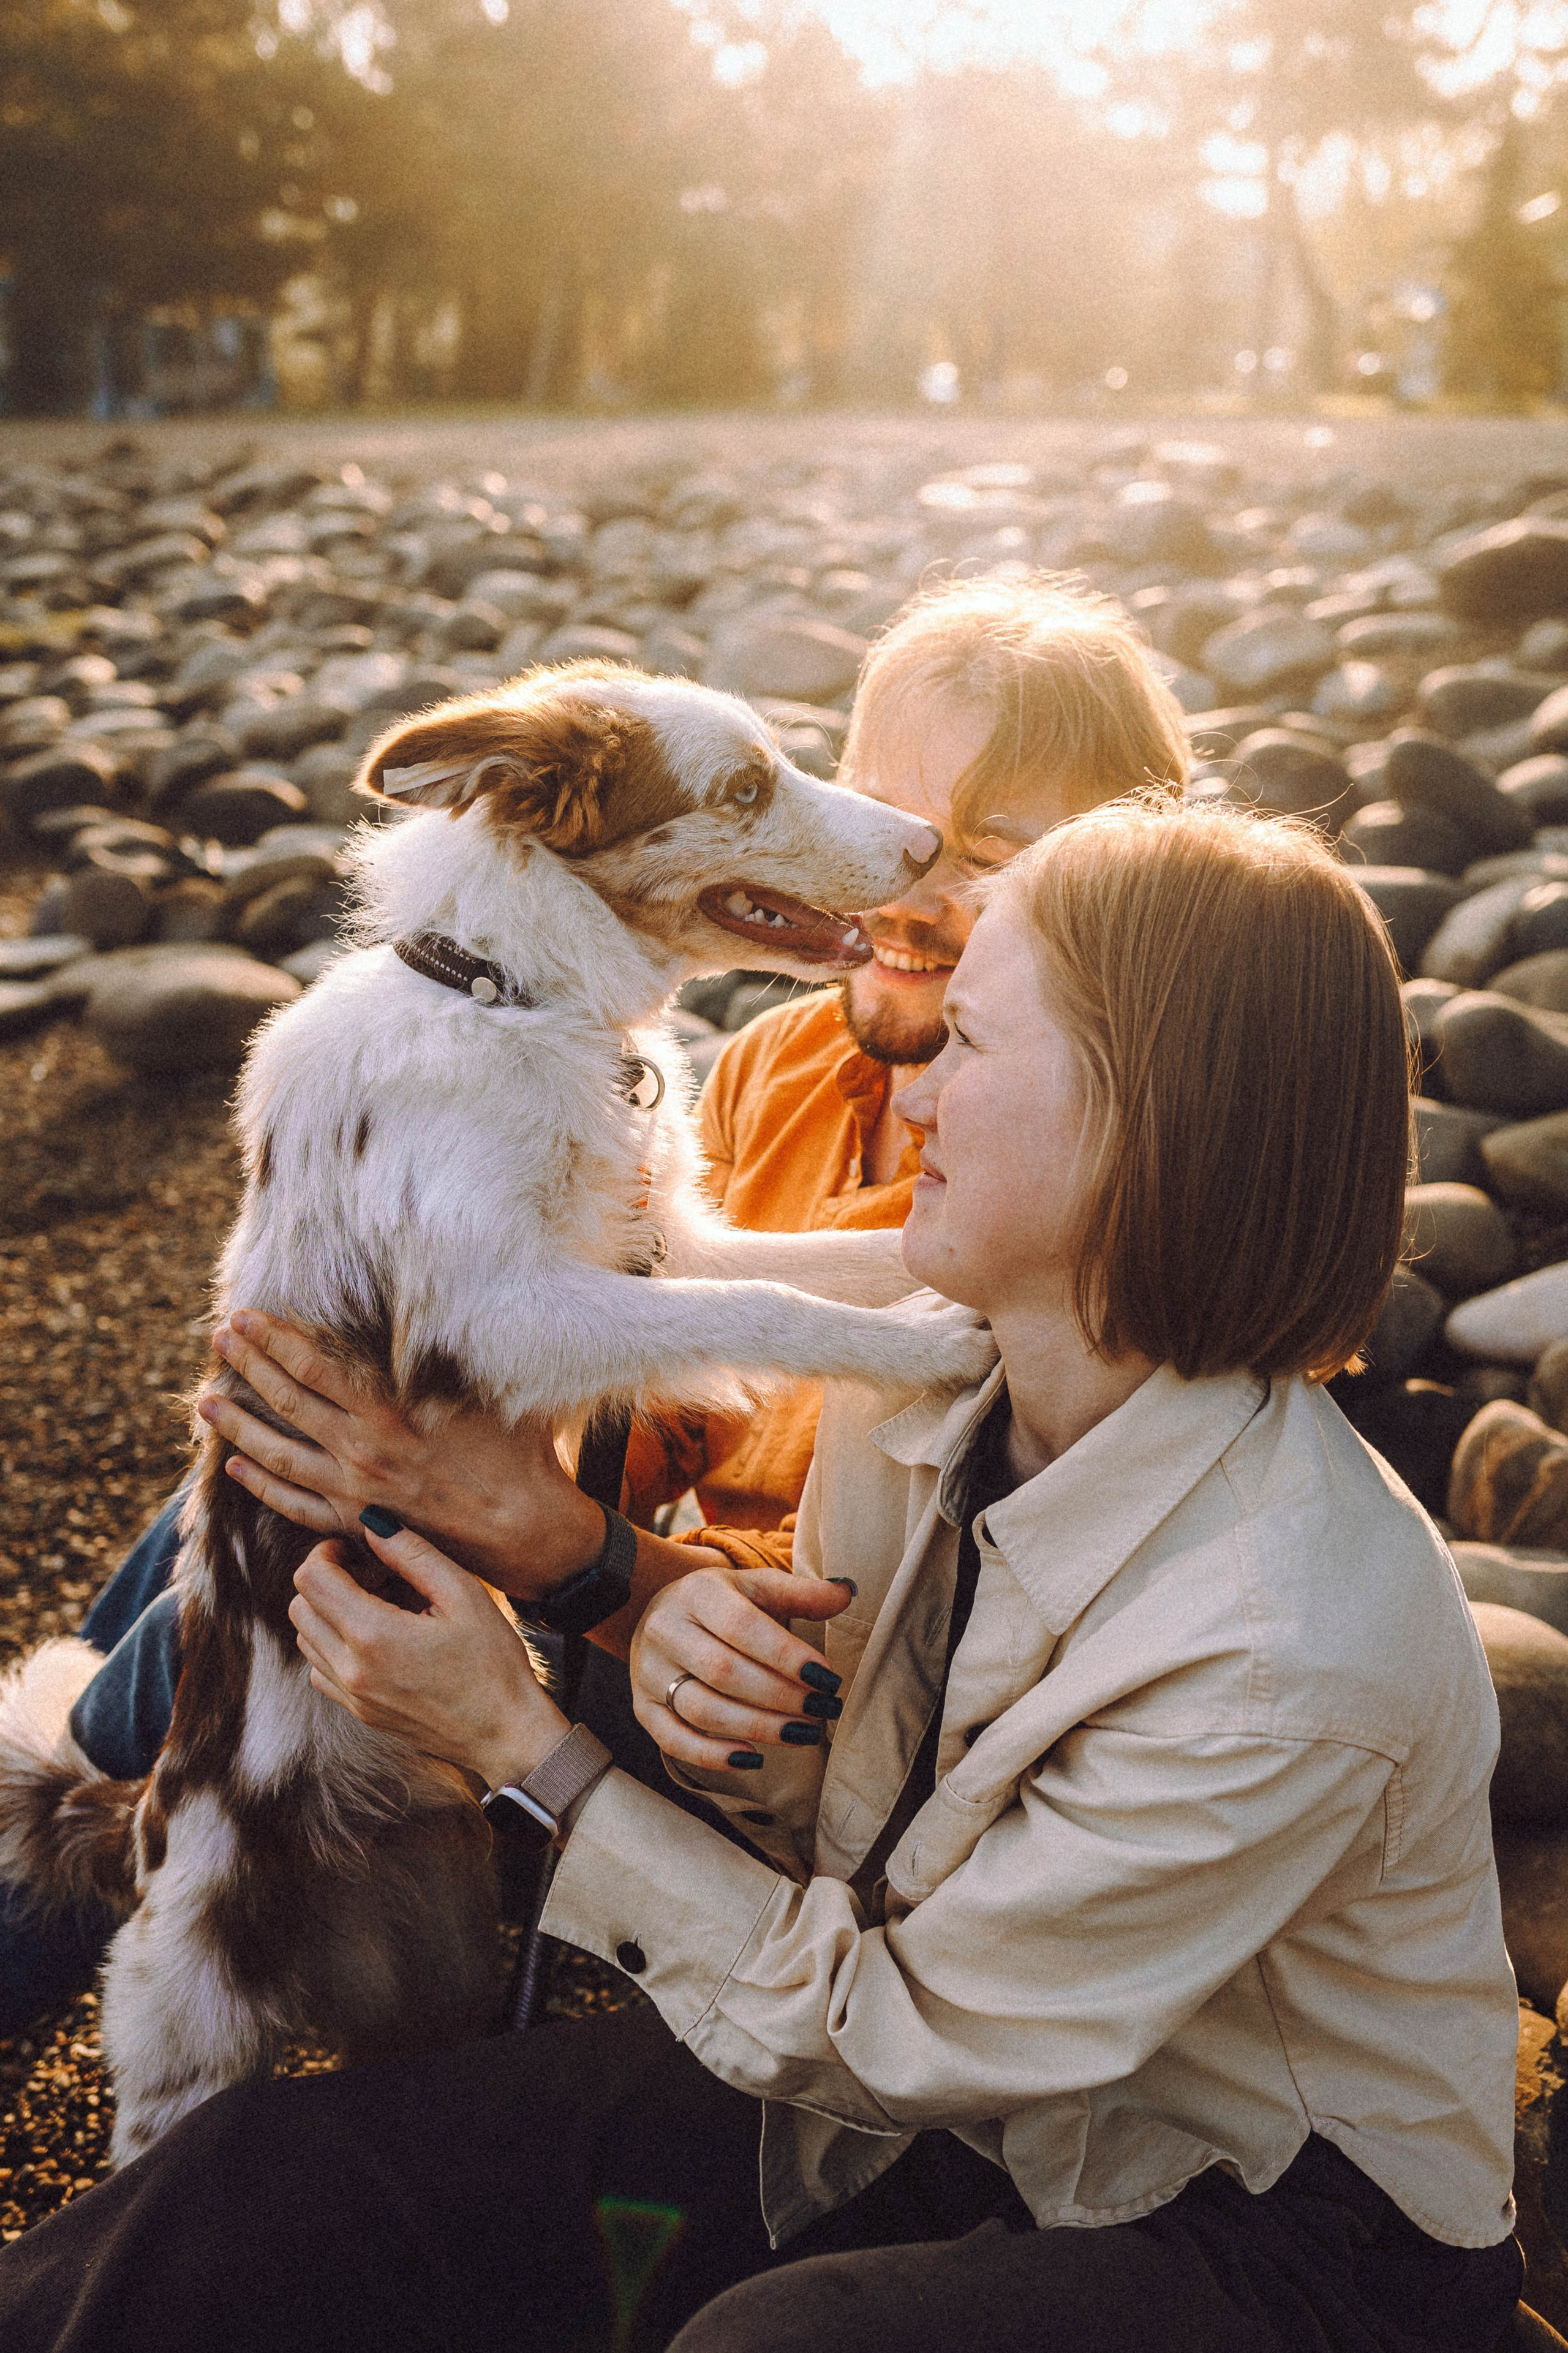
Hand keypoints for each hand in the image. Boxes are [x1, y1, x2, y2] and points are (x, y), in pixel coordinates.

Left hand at [197, 1309, 603, 1598]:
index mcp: (391, 1414)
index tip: (246, 1316)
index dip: (276, 1339)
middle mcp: (363, 1453)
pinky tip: (234, 1468)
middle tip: (218, 1339)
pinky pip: (294, 1505)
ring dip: (238, 1427)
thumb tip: (419, 1319)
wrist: (525, 1531)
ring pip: (278, 1456)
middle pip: (288, 1404)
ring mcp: (354, 1494)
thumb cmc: (516, 1455)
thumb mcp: (483, 1393)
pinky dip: (261, 1486)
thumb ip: (442, 1361)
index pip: (316, 1368)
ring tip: (205, 1402)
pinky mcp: (357, 1525)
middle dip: (248, 1367)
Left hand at [289, 1520, 567, 1789]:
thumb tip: (373, 1524)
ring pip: (305, 1638)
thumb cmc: (493, 1662)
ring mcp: (352, 1697)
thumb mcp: (464, 1594)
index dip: (327, 1552)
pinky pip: (320, 1670)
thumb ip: (413, 1553)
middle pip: (300, 1607)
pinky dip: (333, 1645)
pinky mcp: (360, 1713)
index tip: (358, 1549)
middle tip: (373, 1575)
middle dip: (328, 1579)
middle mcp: (351, 1669)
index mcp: (373, 1635)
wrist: (505, 1733)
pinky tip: (375, 1638)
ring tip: (377, 1604)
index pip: (311, 1579)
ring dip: (329, 1612)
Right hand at [629, 1565, 853, 1772]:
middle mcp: (665, 1629)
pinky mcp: (642, 1708)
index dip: (786, 1656)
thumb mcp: (758, 1587)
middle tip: (822, 1710)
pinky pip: (672, 1740)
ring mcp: (648, 1671)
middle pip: (723, 1671)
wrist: (659, 1611)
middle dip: (780, 1696)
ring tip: (803, 1733)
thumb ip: (802, 1593)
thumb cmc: (722, 1603)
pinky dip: (711, 1755)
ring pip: (701, 1709)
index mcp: (697, 1593)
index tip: (827, 1676)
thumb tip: (847, 1591)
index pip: (742, 1627)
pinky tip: (753, 1757)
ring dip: (758, 1727)